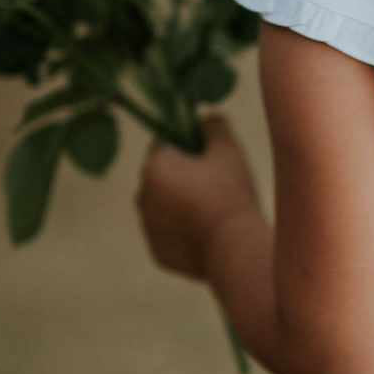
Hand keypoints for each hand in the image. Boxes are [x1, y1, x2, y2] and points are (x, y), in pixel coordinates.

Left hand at [136, 116, 259, 279]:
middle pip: (162, 177)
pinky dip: (183, 233)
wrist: (232, 248)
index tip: (208, 157)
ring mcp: (148, 228)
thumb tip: (207, 120)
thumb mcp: (228, 150)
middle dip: (182, 178)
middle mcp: (142, 196)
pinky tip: (208, 234)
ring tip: (214, 212)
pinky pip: (169, 235)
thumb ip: (214, 126)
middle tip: (215, 185)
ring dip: (181, 206)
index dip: (187, 147)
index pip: (164, 145)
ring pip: (164, 208)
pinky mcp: (158, 253)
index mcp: (153, 166)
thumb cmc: (229, 193)